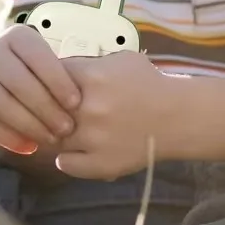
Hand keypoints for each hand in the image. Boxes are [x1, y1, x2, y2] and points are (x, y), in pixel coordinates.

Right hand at [0, 24, 81, 153]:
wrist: (0, 73)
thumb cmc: (38, 72)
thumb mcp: (49, 63)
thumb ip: (62, 75)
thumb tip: (79, 104)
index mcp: (17, 36)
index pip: (38, 58)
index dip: (58, 81)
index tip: (76, 103)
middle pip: (19, 83)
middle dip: (45, 108)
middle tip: (66, 129)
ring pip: (2, 103)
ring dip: (29, 125)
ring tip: (51, 140)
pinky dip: (7, 137)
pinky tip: (29, 147)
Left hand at [55, 51, 172, 180]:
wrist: (177, 117)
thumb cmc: (149, 83)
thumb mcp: (120, 59)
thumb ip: (89, 63)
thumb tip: (60, 68)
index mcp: (91, 77)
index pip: (48, 75)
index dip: (47, 80)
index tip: (50, 85)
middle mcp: (87, 108)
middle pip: (46, 108)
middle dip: (47, 108)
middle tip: (51, 109)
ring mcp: (92, 139)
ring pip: (53, 137)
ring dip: (55, 133)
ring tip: (64, 130)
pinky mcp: (99, 164)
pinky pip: (65, 164)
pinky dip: (66, 158)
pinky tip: (73, 151)